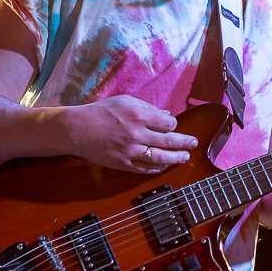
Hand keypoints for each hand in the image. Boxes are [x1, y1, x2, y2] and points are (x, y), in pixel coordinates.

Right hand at [63, 95, 197, 173]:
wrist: (77, 130)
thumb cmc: (102, 112)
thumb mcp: (125, 101)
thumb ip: (148, 108)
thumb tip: (167, 115)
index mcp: (138, 115)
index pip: (167, 122)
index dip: (173, 124)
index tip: (173, 125)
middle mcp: (136, 134)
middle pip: (168, 141)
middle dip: (184, 143)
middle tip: (194, 143)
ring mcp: (130, 151)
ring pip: (160, 158)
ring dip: (176, 158)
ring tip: (185, 157)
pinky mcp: (123, 164)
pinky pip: (145, 169)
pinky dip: (157, 168)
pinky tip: (165, 165)